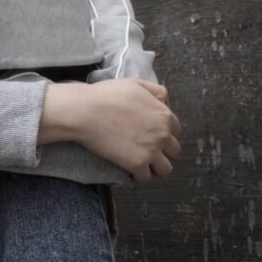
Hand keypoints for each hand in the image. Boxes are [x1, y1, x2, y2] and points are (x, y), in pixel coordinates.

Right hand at [40, 78, 181, 183]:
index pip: (176, 131)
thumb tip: (164, 101)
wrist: (86, 111)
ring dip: (155, 168)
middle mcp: (162, 134)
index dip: (164, 135)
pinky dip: (138, 177)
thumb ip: (155, 91)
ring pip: (165, 169)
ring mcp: (151, 150)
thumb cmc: (106, 96)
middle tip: (146, 152)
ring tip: (142, 166)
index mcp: (164, 115)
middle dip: (162, 152)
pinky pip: (145, 178)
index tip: (152, 137)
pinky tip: (130, 173)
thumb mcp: (135, 83)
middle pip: (173, 151)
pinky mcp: (136, 163)